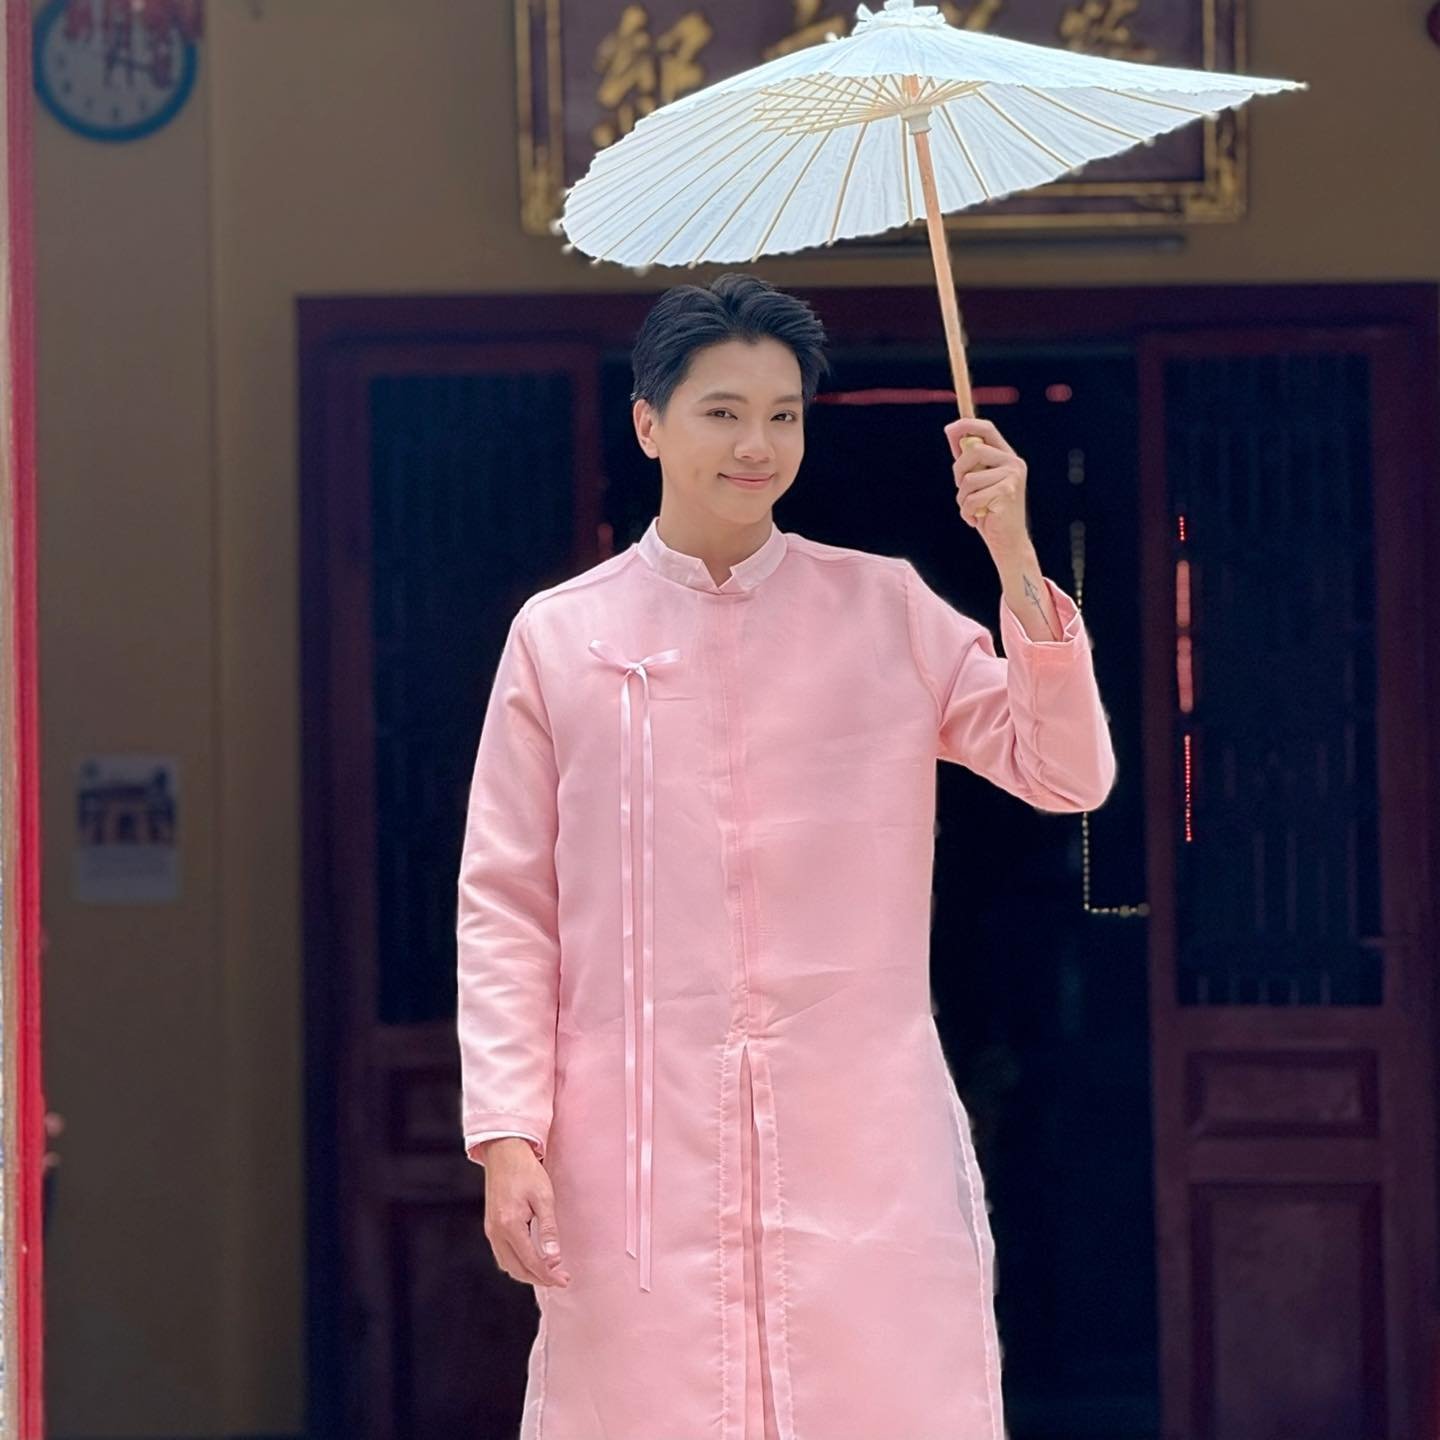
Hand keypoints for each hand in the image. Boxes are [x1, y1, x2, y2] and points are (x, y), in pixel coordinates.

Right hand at [481, 1137, 571, 1287]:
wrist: (505, 1153)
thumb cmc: (526, 1171)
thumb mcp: (544, 1197)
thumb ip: (548, 1229)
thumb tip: (553, 1258)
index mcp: (510, 1225)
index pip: (531, 1262)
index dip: (548, 1275)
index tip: (564, 1281)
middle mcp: (496, 1232)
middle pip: (517, 1269)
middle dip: (538, 1278)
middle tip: (559, 1279)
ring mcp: (491, 1230)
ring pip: (507, 1265)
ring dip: (527, 1273)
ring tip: (548, 1272)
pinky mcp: (490, 1225)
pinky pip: (502, 1254)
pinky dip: (517, 1263)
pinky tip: (531, 1259)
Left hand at [943, 416, 1031, 557]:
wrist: (1007, 541)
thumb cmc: (989, 511)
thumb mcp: (977, 481)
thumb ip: (967, 459)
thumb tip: (952, 430)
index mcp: (1007, 456)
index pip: (987, 429)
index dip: (967, 425)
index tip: (949, 428)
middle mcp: (1013, 463)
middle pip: (973, 451)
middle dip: (958, 471)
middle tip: (962, 490)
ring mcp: (1012, 477)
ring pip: (969, 479)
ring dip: (962, 499)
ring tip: (973, 509)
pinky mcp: (1006, 492)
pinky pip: (971, 498)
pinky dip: (966, 512)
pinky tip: (976, 519)